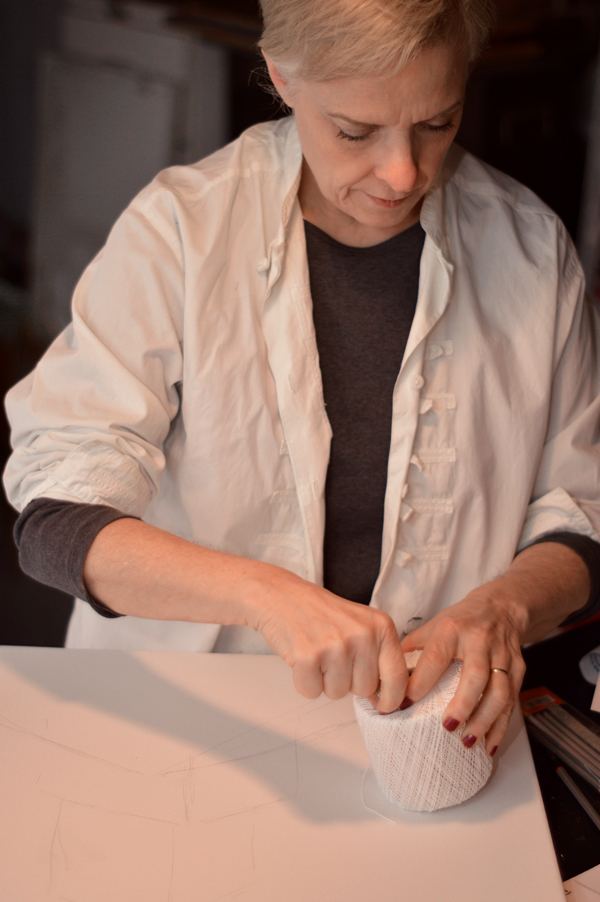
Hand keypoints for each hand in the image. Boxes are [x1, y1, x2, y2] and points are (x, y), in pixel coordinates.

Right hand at [247, 568, 407, 712]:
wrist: (282, 595)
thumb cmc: (321, 613)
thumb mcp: (361, 625)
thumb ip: (377, 658)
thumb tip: (385, 699)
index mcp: (381, 626)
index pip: (397, 675)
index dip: (392, 699)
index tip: (384, 706)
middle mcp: (362, 635)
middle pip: (364, 689)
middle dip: (347, 681)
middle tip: (332, 654)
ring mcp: (335, 645)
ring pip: (337, 694)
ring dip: (324, 681)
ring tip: (317, 652)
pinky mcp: (308, 656)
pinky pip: (311, 691)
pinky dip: (303, 681)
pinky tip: (302, 656)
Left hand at [400, 578, 525, 755]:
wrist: (502, 606)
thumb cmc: (462, 619)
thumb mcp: (434, 624)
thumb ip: (413, 648)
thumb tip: (386, 674)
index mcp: (452, 629)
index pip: (435, 657)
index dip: (420, 682)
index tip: (405, 704)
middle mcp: (479, 641)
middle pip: (475, 676)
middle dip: (463, 704)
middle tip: (448, 727)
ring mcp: (502, 655)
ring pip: (499, 691)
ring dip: (484, 720)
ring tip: (468, 741)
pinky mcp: (518, 668)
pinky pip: (512, 700)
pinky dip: (501, 725)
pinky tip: (489, 744)